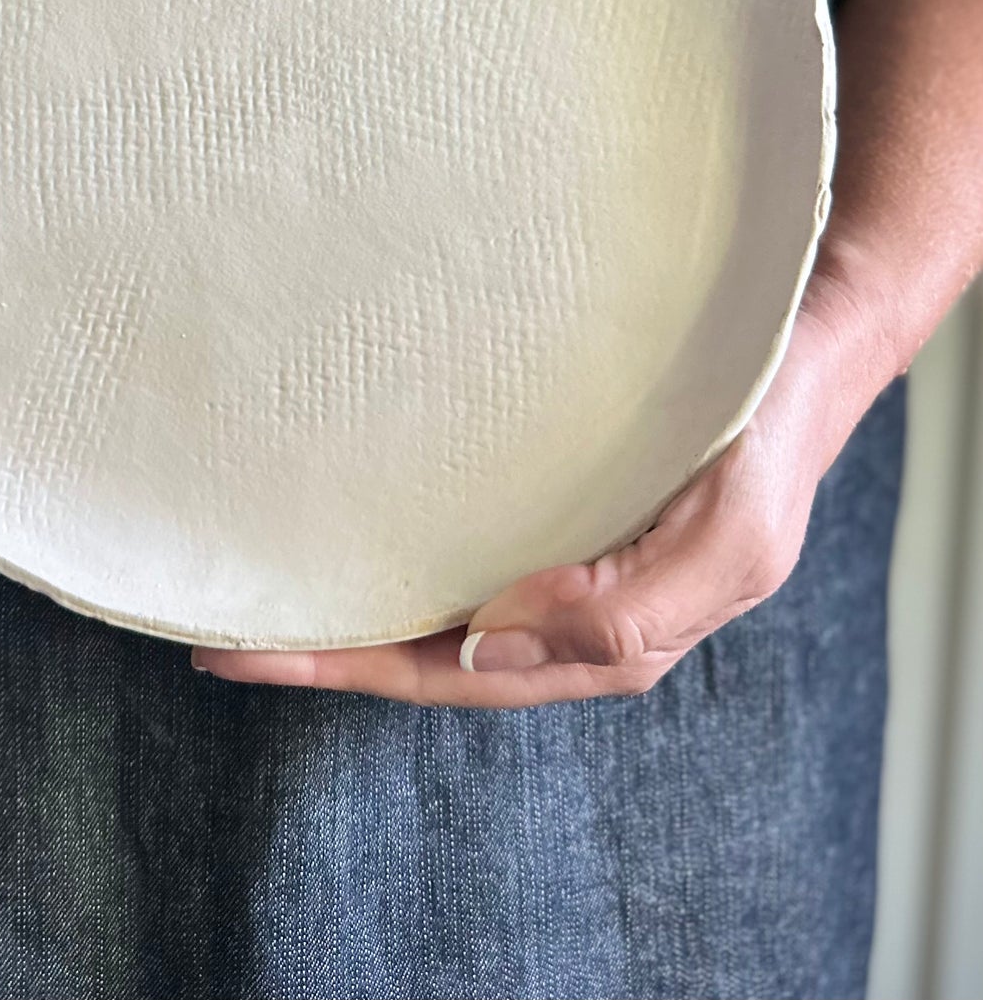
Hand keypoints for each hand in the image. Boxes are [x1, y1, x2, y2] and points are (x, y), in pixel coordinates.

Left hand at [192, 280, 872, 706]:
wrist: (800, 340)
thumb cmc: (766, 442)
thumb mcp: (730, 544)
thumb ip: (621, 610)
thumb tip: (485, 640)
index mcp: (598, 639)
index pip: (445, 672)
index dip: (343, 667)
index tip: (244, 650)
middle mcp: (558, 603)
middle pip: (418, 643)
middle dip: (319, 642)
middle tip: (212, 623)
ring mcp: (546, 543)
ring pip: (425, 589)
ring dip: (343, 591)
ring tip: (250, 576)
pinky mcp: (542, 484)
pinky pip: (446, 523)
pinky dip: (383, 530)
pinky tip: (335, 512)